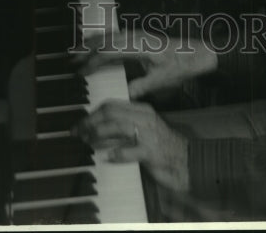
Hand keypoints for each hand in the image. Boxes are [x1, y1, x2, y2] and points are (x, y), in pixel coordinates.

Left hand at [73, 100, 189, 192]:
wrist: (188, 160)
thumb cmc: (163, 146)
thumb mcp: (144, 129)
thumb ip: (126, 125)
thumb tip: (99, 128)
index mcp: (142, 110)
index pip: (112, 105)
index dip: (93, 113)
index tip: (81, 122)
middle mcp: (144, 118)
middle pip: (111, 113)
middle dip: (90, 121)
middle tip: (78, 132)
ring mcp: (148, 135)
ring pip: (117, 127)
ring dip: (98, 135)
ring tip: (87, 142)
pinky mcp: (151, 152)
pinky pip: (130, 151)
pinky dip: (116, 154)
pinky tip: (107, 157)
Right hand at [75, 29, 216, 98]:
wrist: (199, 54)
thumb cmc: (182, 66)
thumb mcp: (162, 81)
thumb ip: (140, 87)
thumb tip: (122, 95)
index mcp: (141, 46)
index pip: (111, 51)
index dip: (93, 60)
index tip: (80, 70)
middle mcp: (137, 37)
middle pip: (107, 39)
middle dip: (87, 48)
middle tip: (69, 57)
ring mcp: (139, 35)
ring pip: (111, 36)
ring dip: (93, 42)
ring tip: (77, 50)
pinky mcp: (141, 38)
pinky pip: (118, 36)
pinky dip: (104, 40)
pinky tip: (97, 46)